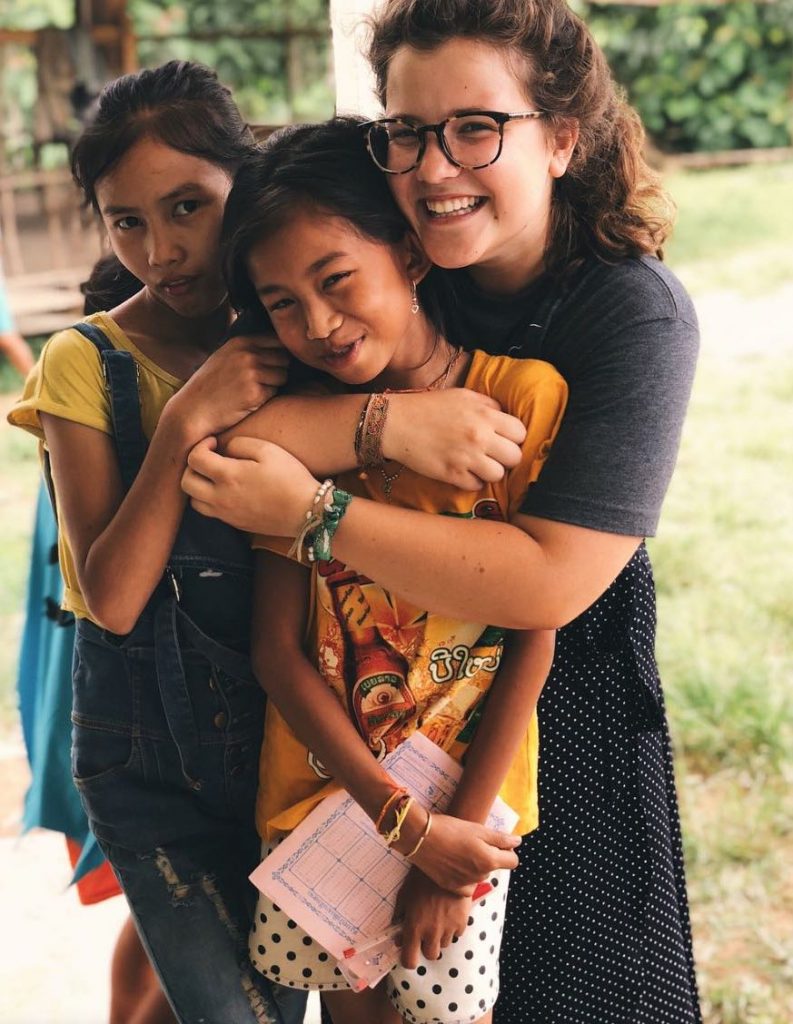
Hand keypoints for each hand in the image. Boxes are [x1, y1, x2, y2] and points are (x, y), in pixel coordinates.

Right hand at [168, 335, 288, 443]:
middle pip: (284, 358)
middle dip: (278, 369)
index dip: (279, 353)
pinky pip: (274, 392)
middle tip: (262, 381)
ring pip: (283, 376)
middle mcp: (248, 355)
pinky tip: (249, 400)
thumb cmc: (210, 385)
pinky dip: (266, 398)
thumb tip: (279, 344)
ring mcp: (252, 373)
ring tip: (254, 390)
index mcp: (241, 342)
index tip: (272, 364)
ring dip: (274, 384)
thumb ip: (248, 348)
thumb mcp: (225, 355)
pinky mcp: (255, 393)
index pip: (278, 340)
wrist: (193, 410)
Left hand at [181, 436, 318, 534]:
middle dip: (192, 467)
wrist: (306, 512)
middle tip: (209, 458)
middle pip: (186, 483)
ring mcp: (227, 514)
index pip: (194, 459)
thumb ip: (239, 443)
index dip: (199, 445)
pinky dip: (210, 500)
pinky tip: (228, 490)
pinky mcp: (235, 524)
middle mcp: (221, 498)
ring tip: (214, 476)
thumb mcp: (268, 450)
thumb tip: (224, 448)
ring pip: (194, 502)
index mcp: (227, 476)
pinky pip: (211, 512)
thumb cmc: (290, 478)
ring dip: (198, 486)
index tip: (213, 442)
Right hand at [384, 389, 526, 489]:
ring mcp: (466, 458)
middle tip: (493, 454)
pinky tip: (463, 471)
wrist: (396, 423)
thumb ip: (488, 405)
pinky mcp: (452, 474)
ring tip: (478, 464)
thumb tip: (505, 416)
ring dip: (490, 471)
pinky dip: (472, 481)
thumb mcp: (462, 396)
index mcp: (484, 414)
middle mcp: (479, 436)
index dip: (514, 437)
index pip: (520, 432)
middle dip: (506, 456)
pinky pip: (476, 485)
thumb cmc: (428, 407)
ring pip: (498, 475)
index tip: (503, 438)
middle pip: (514, 457)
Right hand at [393, 809, 519, 894]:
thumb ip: (501, 839)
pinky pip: (466, 885)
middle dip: (487, 856)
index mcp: (489, 860)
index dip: (507, 851)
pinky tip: (451, 864)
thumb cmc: (450, 828)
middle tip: (469, 843)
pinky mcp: (452, 888)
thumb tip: (518, 842)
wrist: (420, 837)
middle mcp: (480, 876)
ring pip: (479, 875)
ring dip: (474, 866)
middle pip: (493, 867)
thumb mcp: (478, 829)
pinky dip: (462, 876)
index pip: (513, 861)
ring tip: (457, 851)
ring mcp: (466, 884)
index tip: (496, 843)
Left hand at [394, 869, 471, 968]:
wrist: (445, 864)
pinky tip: (449, 912)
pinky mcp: (462, 921)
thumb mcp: (404, 895)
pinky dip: (453, 927)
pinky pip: (457, 933)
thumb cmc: (420, 878)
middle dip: (427, 947)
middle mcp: (431, 932)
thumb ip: (400, 917)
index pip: (410, 961)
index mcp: (414, 927)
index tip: (410, 952)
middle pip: (430, 955)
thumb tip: (398, 936)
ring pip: (444, 944)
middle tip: (426, 933)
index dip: (409, 959)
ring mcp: (448, 928)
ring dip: (440, 936)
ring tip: (438, 917)